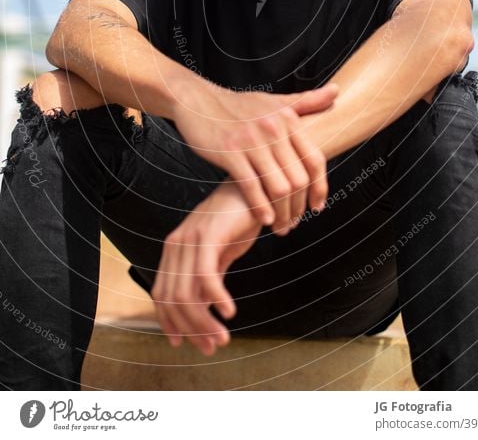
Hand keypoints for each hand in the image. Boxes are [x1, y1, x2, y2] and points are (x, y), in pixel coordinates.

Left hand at [151, 181, 261, 354]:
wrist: (256, 188)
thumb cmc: (238, 220)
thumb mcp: (220, 254)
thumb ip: (207, 279)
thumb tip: (203, 312)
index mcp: (174, 249)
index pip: (162, 294)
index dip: (171, 323)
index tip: (185, 344)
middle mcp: (176, 244)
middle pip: (172, 299)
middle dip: (191, 329)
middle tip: (212, 348)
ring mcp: (191, 239)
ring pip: (187, 293)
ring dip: (204, 322)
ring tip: (223, 338)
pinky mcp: (208, 236)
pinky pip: (206, 276)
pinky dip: (216, 299)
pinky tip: (229, 312)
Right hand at [171, 79, 337, 233]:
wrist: (198, 100)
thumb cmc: (238, 104)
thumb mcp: (275, 100)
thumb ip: (307, 100)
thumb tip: (338, 90)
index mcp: (288, 119)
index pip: (315, 160)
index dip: (320, 188)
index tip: (318, 207)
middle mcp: (273, 130)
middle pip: (298, 179)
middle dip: (299, 207)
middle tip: (295, 223)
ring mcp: (251, 142)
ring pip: (278, 187)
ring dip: (282, 213)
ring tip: (281, 227)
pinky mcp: (230, 153)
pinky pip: (251, 187)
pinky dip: (261, 208)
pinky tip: (264, 220)